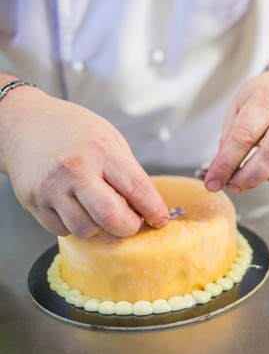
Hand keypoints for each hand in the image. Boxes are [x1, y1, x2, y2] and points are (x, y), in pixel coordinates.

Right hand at [0, 87, 169, 237]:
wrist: (23, 123)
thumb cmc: (72, 130)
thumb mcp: (109, 137)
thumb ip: (128, 170)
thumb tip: (148, 205)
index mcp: (101, 150)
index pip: (137, 189)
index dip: (154, 210)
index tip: (161, 220)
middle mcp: (75, 170)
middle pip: (111, 218)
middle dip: (129, 227)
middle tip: (133, 223)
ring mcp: (52, 189)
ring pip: (87, 230)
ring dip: (101, 228)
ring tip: (102, 211)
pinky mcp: (33, 203)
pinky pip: (63, 230)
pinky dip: (76, 225)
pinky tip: (78, 209)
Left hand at [203, 70, 268, 191]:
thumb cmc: (265, 97)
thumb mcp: (240, 105)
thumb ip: (230, 137)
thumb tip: (222, 171)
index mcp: (267, 98)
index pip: (244, 135)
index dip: (226, 163)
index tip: (212, 182)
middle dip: (250, 176)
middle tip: (234, 185)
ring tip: (261, 172)